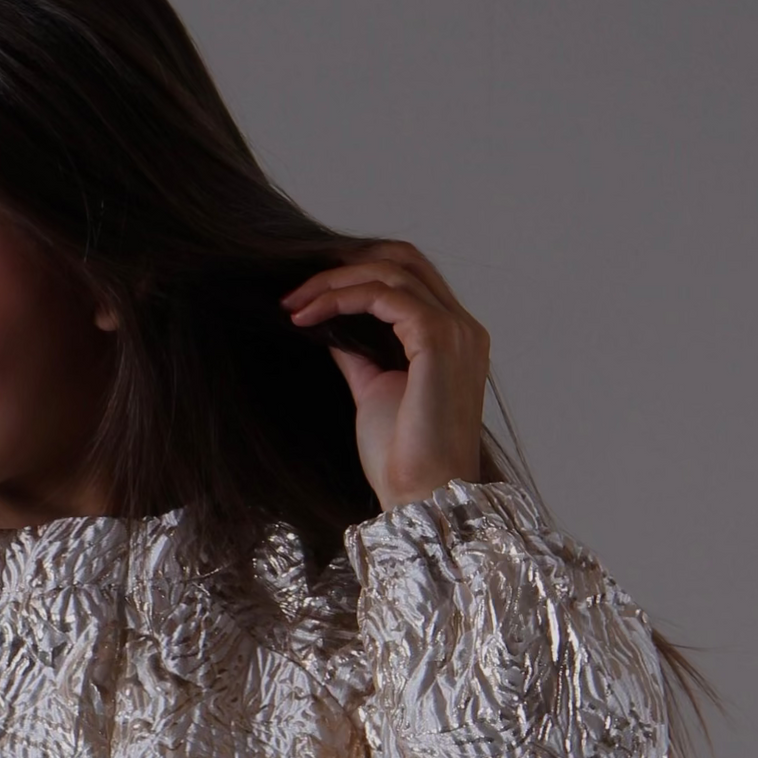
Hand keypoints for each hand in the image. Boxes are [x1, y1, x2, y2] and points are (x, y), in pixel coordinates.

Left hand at [281, 241, 489, 513]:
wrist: (421, 498)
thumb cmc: (402, 459)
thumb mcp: (373, 391)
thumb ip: (359, 352)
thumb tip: (331, 324)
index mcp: (454, 339)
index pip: (409, 279)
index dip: (357, 275)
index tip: (307, 298)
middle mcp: (463, 327)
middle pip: (404, 260)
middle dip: (345, 265)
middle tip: (296, 289)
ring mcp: (455, 330)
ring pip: (390, 271)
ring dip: (335, 281)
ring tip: (294, 304)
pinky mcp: (437, 339)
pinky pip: (383, 295)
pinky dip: (342, 297)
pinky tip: (310, 315)